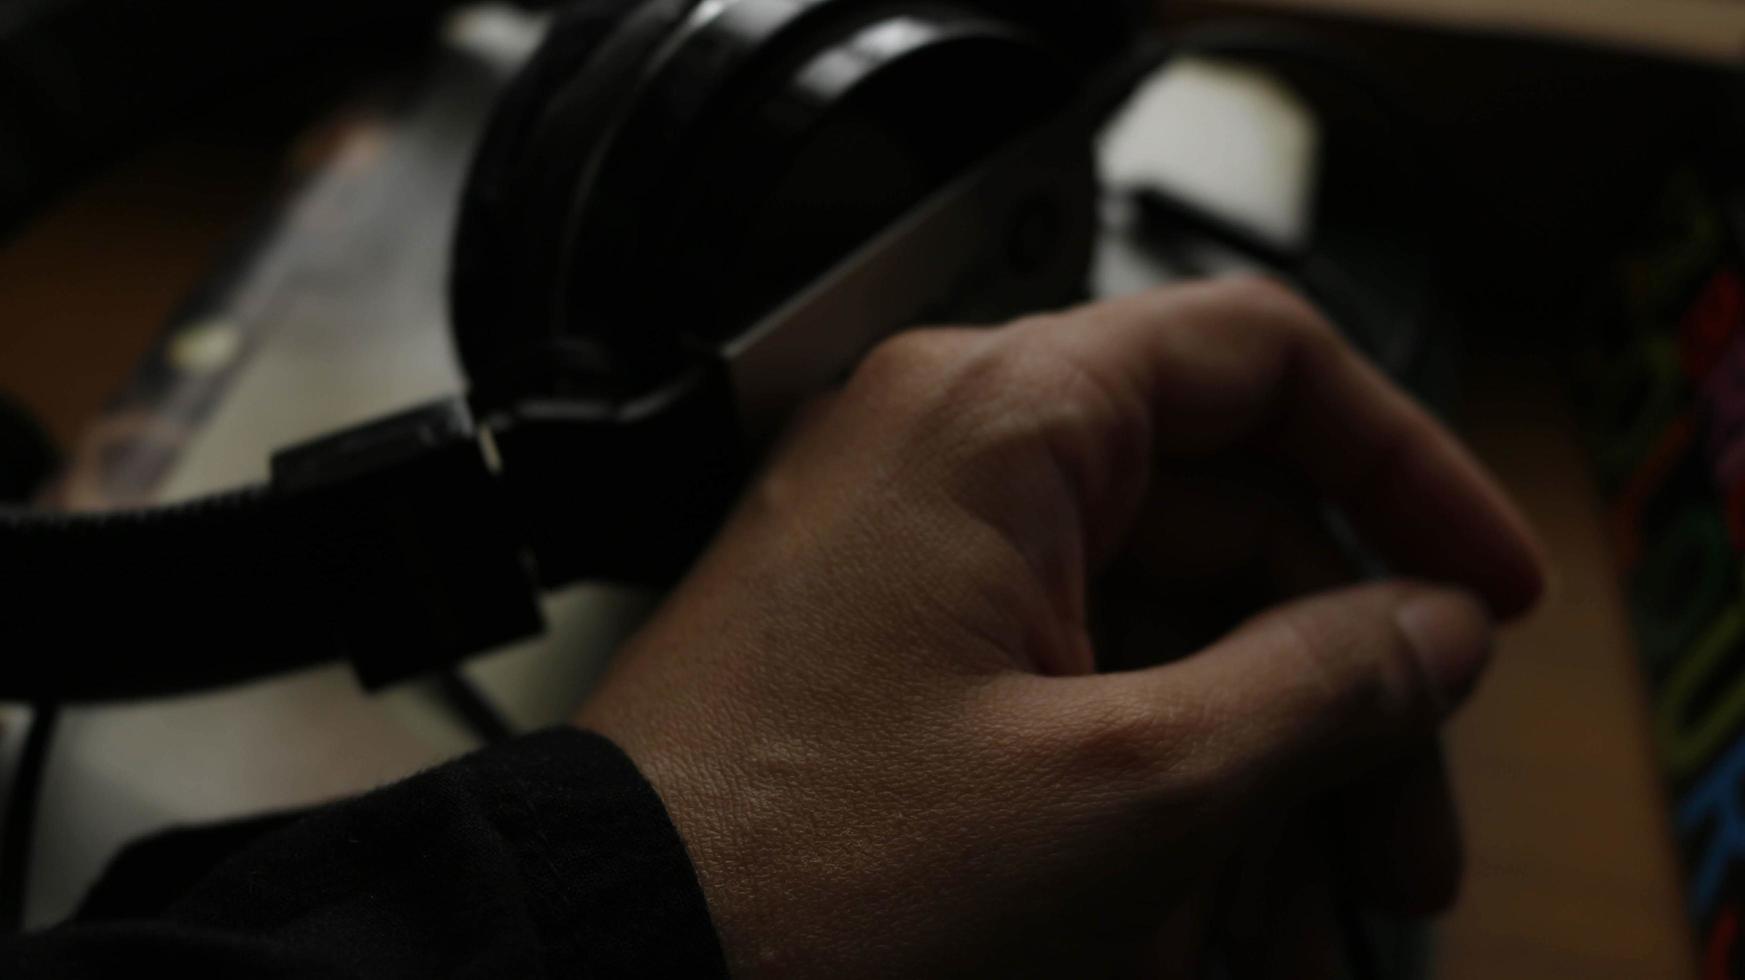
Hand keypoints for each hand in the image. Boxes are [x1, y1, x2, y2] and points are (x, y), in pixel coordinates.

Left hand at [577, 278, 1544, 977]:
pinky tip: (1200, 923)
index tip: (1484, 586)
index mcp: (1003, 420)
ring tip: (1303, 932)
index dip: (1405, 467)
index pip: (1261, 364)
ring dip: (1250, 778)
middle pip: (1224, 530)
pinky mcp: (893, 655)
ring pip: (1152, 636)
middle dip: (1336, 698)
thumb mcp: (1126, 788)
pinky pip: (1066, 695)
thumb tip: (1431, 629)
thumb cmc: (808, 869)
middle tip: (1402, 845)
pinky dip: (1150, 794)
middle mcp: (954, 459)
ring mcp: (919, 560)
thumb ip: (1318, 686)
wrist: (595, 956)